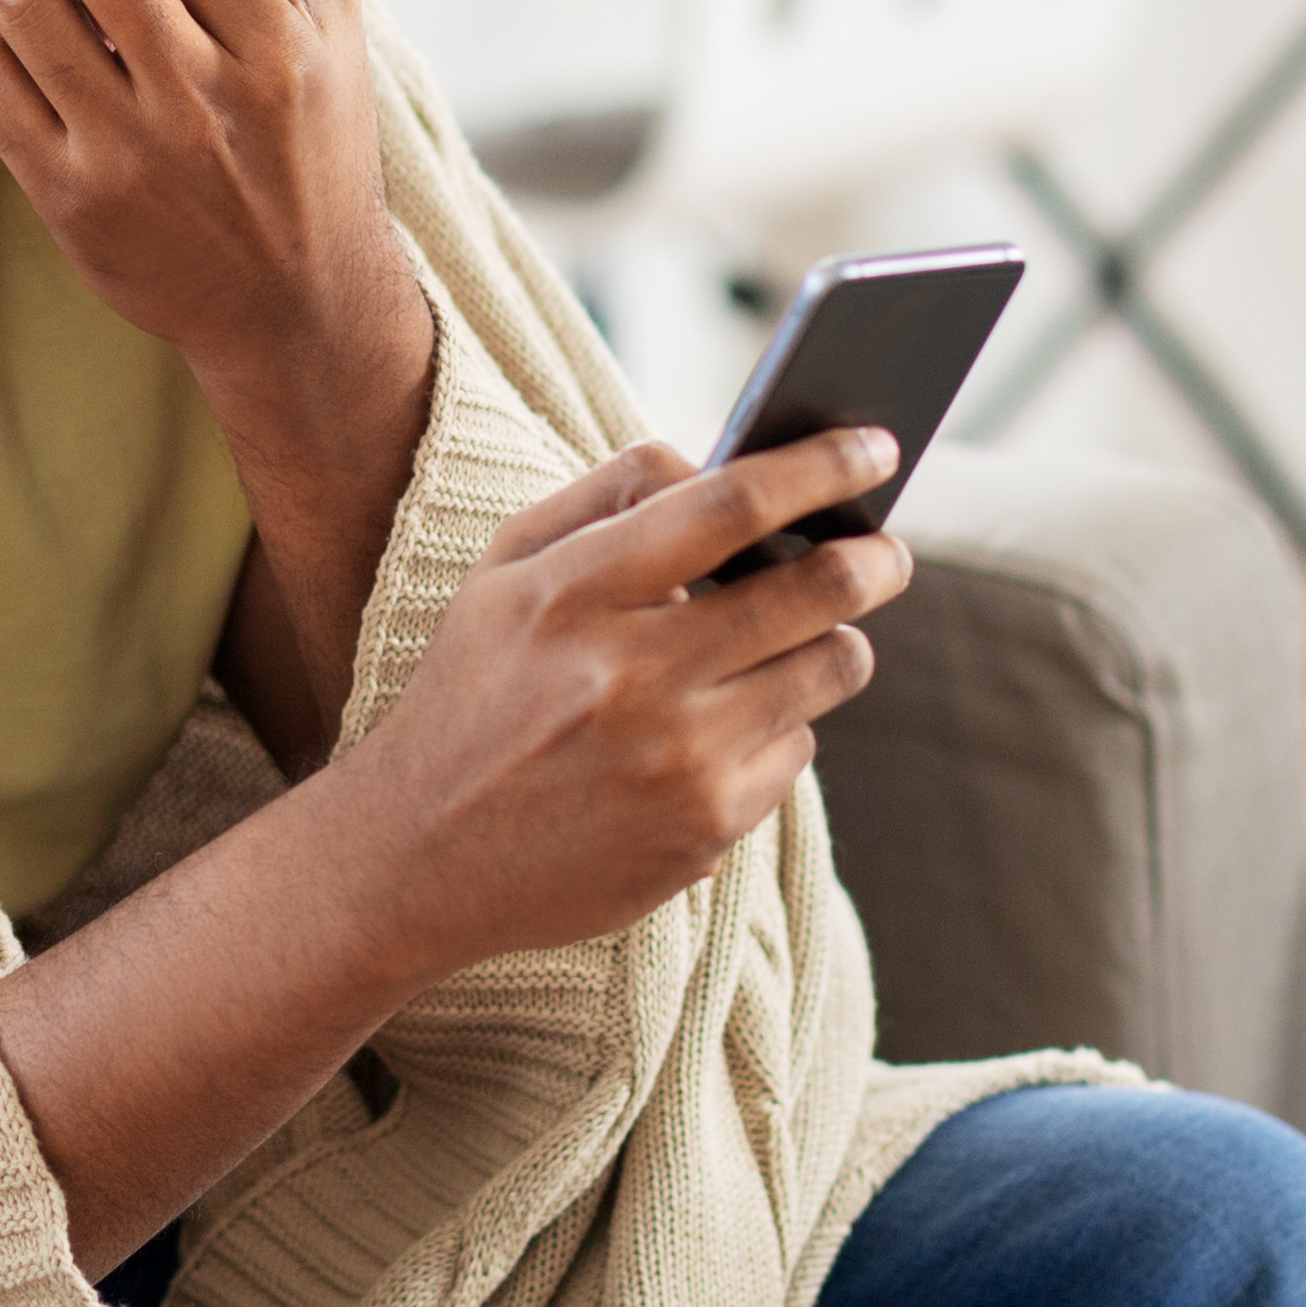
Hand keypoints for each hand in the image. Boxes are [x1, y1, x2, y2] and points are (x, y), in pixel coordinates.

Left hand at [0, 0, 424, 468]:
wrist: (299, 306)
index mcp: (276, 42)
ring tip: (77, 25)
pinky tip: (48, 77)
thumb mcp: (326, 22)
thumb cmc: (311, 140)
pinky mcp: (70, 202)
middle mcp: (205, 98)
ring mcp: (132, 155)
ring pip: (27, 5)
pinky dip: (6, 60)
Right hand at [321, 429, 912, 983]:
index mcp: (574, 592)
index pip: (729, 504)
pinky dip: (780, 727)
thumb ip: (607, 497)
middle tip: (887, 552)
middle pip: (813, 590)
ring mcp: (675, 758)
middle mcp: (629, 674)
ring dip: (836, 643)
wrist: (417, 860)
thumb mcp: (505, 572)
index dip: (820, 468)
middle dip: (874, 560)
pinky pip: (797, 750)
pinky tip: (725, 731)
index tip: (876, 446)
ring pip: (827, 670)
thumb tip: (717, 459)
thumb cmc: (473, 694)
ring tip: (809, 639)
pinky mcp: (705, 829)